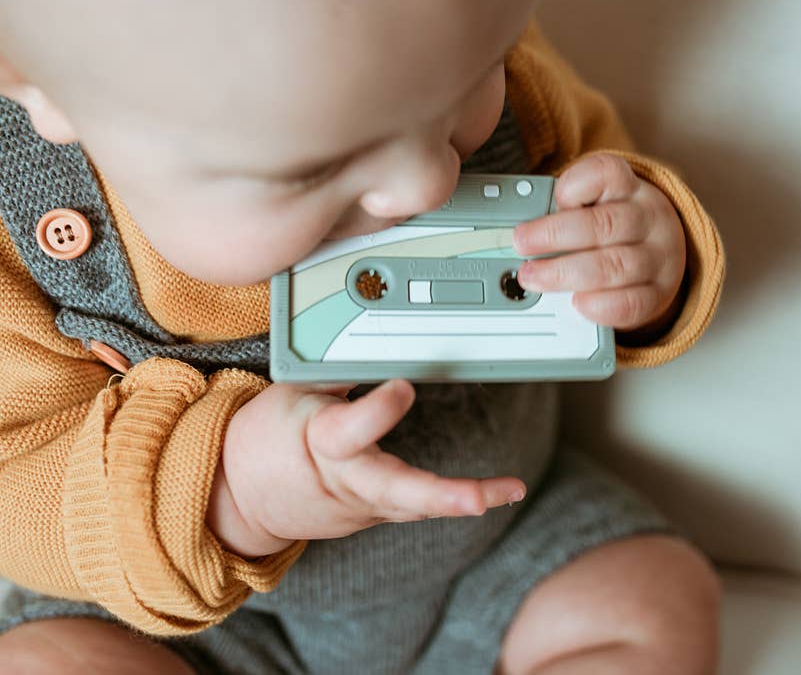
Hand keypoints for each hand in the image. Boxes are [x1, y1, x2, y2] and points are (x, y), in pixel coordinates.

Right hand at [207, 380, 525, 557]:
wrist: (243, 497)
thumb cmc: (270, 436)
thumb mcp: (292, 392)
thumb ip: (338, 368)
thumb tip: (377, 335)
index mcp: (319, 442)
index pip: (350, 431)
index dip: (378, 410)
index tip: (404, 385)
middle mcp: (346, 480)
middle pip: (394, 491)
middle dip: (439, 495)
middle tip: (477, 499)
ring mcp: (363, 504)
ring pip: (414, 507)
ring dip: (464, 499)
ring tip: (510, 489)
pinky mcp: (376, 513)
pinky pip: (417, 508)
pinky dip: (455, 501)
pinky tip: (494, 493)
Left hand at [513, 154, 686, 331]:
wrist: (661, 255)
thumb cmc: (615, 229)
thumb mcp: (596, 206)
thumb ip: (562, 213)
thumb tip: (519, 235)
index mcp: (628, 188)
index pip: (607, 173)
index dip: (576, 185)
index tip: (553, 198)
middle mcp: (648, 219)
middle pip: (604, 224)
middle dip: (554, 235)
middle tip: (521, 245)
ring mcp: (657, 257)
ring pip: (614, 266)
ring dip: (566, 273)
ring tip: (535, 278)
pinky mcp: (659, 293)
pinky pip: (631, 303)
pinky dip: (600, 305)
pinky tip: (577, 302)